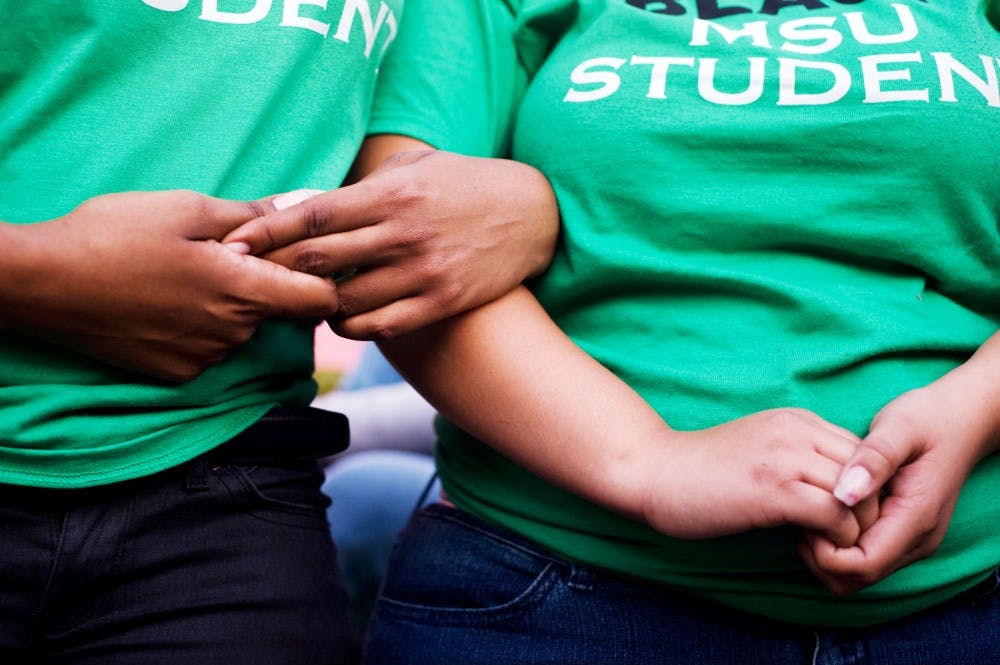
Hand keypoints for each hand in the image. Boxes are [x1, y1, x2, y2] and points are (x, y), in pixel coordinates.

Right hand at [4, 191, 338, 381]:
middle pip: (279, 310)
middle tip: (221, 250)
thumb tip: (302, 205)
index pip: (322, 299)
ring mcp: (205, 358)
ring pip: (242, 328)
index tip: (302, 256)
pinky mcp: (178, 374)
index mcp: (244, 291)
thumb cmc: (114, 234)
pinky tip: (164, 300)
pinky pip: (210, 347)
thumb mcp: (187, 209)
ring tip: (182, 272)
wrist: (43, 283)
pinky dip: (201, 325)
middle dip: (263, 281)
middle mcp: (233, 334)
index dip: (322, 275)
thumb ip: (253, 214)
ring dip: (230, 303)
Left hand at [222, 149, 559, 338]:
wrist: (533, 214)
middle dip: (278, 272)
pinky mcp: (442, 301)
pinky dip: (352, 326)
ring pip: (346, 301)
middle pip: (320, 260)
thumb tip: (309, 201)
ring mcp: (424, 271)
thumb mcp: (419, 164)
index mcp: (392, 193)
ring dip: (316, 304)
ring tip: (305, 300)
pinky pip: (381, 325)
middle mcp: (404, 233)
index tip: (233, 243)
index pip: (314, 214)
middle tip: (253, 280)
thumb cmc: (467, 183)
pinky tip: (344, 319)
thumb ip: (366, 183)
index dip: (268, 232)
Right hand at [640, 409, 873, 546]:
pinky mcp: (775, 489)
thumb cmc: (702, 471)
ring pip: (859, 495)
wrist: (653, 472)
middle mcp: (797, 431)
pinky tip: (805, 546)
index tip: (835, 518)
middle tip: (835, 538)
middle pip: (871, 473)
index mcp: (796, 420)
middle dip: (866, 512)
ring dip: (851, 530)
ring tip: (822, 544)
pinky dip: (832, 540)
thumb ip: (799, 457)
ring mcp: (786, 457)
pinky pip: (835, 516)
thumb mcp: (760, 450)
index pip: (863, 453)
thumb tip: (838, 490)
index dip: (860, 491)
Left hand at [800, 360, 999, 593]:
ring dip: (825, 552)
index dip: (825, 551)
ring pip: (857, 574)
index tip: (808, 514)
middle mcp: (916, 541)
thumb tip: (843, 493)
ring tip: (811, 507)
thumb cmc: (928, 419)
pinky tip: (824, 507)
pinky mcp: (900, 534)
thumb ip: (873, 460)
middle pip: (856, 578)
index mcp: (915, 519)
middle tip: (802, 513)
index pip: (862, 565)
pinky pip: (861, 557)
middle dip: (820, 556)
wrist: (960, 420)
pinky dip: (836, 543)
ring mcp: (909, 541)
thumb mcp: (899, 428)